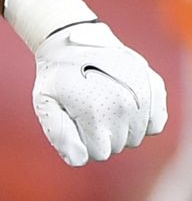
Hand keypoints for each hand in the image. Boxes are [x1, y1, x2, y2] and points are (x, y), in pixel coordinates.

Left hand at [33, 22, 166, 165]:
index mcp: (95, 112)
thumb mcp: (45, 103)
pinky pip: (156, 124)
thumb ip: (59, 135)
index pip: (99, 154)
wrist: (72, 40)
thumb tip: (80, 159)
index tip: (74, 122)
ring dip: (120, 128)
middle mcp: (124, 105)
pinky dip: (141, 120)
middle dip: (101, 135)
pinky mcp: (155, 88)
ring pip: (136, 137)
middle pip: (118, 146)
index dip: (83, 142)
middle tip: (86, 109)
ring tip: (102, 103)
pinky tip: (123, 103)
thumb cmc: (56, 76)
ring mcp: (143, 96)